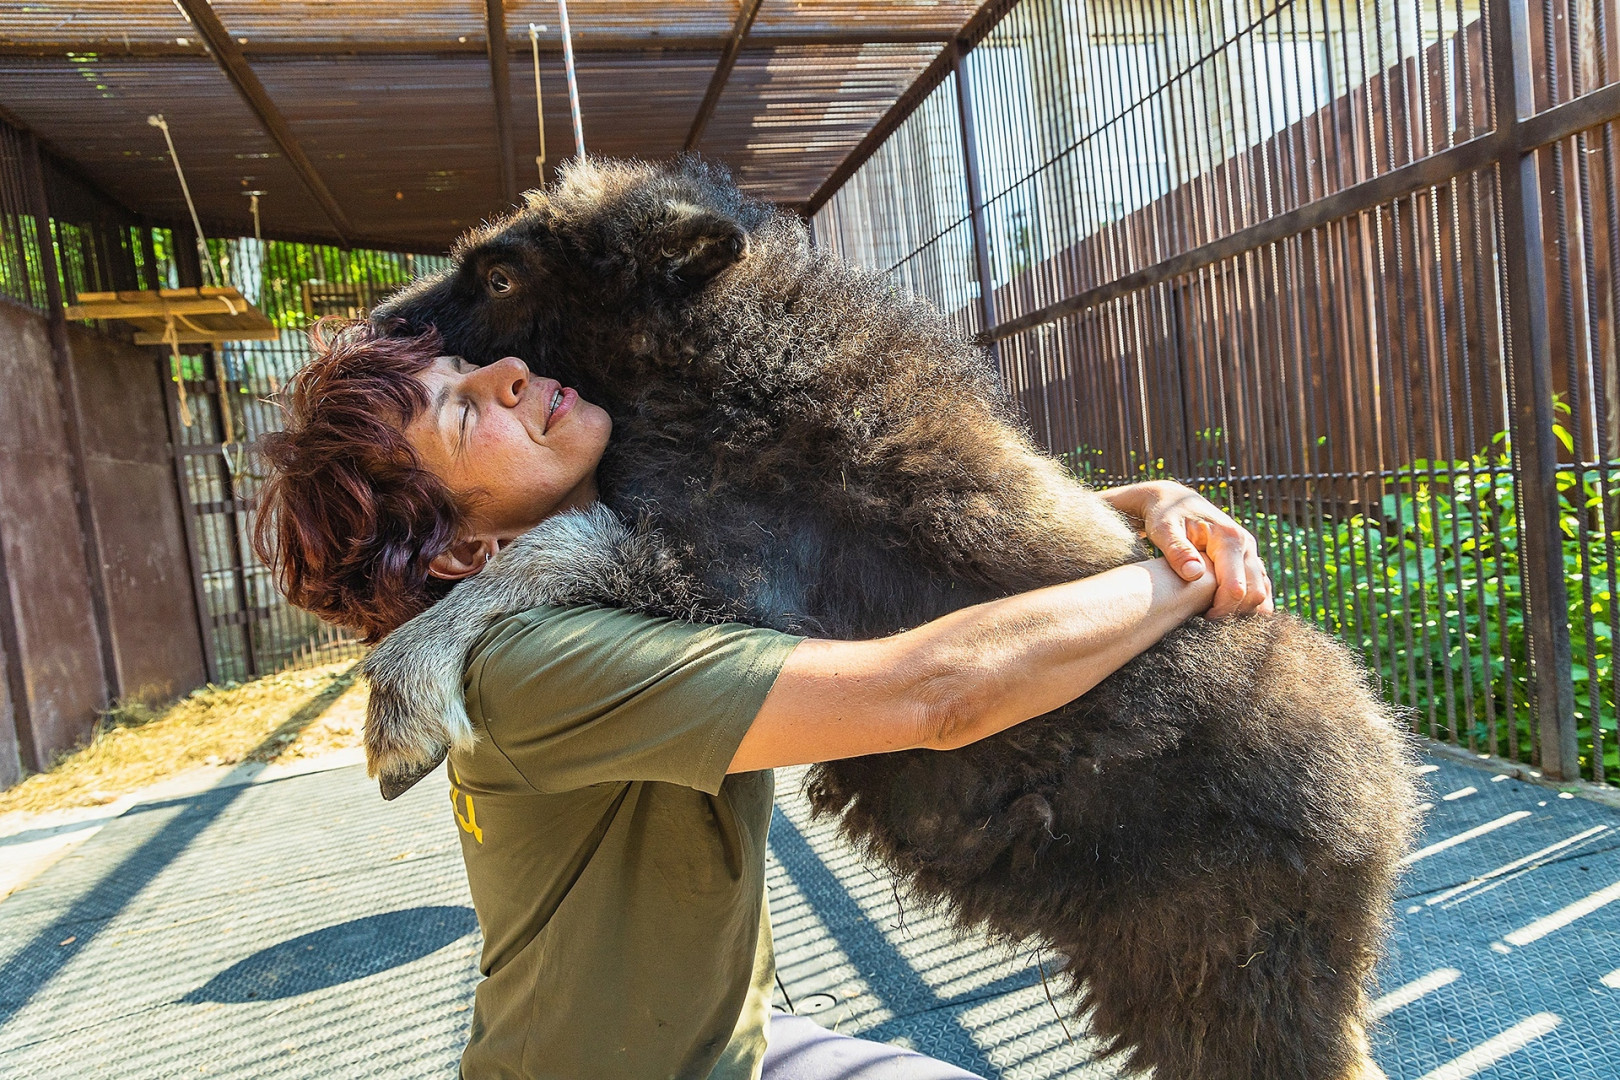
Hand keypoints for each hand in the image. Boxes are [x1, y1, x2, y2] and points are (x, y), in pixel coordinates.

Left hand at [1102, 481, 1272, 618]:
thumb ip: (1178, 551)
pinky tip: (1227, 609)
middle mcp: (1246, 544)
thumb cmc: (1165, 516)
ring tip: (1214, 613)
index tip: (1200, 616)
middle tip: (1206, 618)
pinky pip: (1260, 585)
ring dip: (1244, 608)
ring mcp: (1250, 551)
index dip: (1221, 609)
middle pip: (1255, 593)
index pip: (1236, 587)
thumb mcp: (1164, 530)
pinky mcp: (1248, 557)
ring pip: (1262, 591)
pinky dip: (1249, 601)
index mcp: (1229, 538)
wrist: (1173, 500)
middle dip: (1233, 611)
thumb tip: (1195, 574)